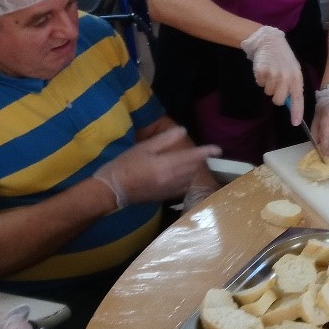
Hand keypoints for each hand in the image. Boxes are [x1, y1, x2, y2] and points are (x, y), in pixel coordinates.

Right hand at [93, 126, 220, 209]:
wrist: (111, 191)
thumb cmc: (124, 165)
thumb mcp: (143, 148)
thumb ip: (165, 140)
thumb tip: (183, 131)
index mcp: (166, 166)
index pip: (193, 157)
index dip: (207, 152)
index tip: (218, 149)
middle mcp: (172, 180)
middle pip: (194, 168)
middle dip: (199, 159)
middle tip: (198, 151)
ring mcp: (169, 190)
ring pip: (190, 178)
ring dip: (193, 169)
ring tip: (188, 161)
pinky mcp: (165, 197)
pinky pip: (183, 187)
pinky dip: (186, 179)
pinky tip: (180, 174)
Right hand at [240, 26, 303, 124]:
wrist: (269, 41)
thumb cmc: (283, 58)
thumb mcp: (292, 70)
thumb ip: (292, 85)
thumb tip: (289, 103)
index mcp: (296, 77)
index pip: (298, 98)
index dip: (296, 112)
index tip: (295, 123)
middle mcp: (286, 77)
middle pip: (278, 100)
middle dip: (276, 96)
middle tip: (276, 84)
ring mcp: (273, 74)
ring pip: (268, 93)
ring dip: (268, 85)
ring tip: (271, 72)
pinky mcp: (261, 72)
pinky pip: (260, 84)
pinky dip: (261, 79)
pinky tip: (264, 69)